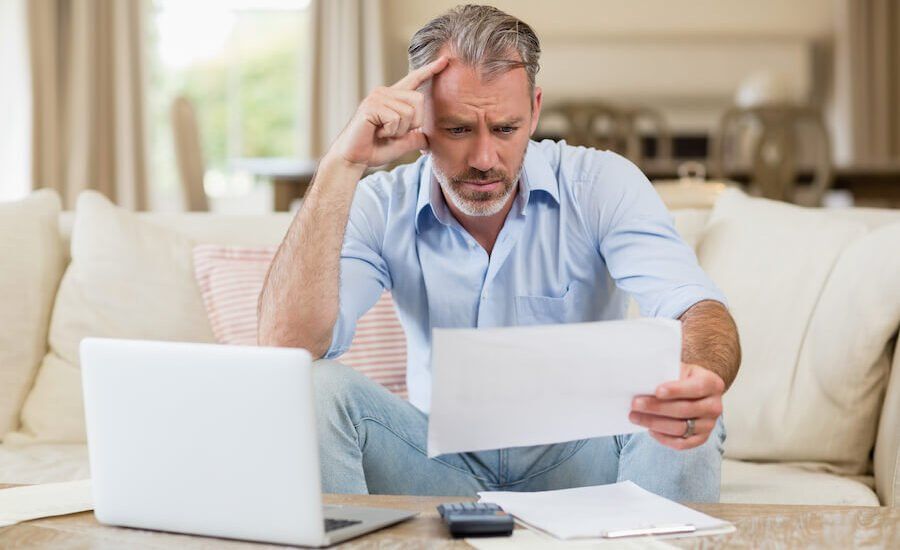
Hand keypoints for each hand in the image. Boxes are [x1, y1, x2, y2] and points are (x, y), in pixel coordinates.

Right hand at [330, 55, 448, 168]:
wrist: (354, 158)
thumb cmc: (376, 149)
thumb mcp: (403, 143)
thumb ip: (417, 136)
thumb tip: (429, 139)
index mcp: (393, 97)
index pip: (414, 80)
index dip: (430, 70)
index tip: (445, 60)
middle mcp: (385, 92)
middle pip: (419, 100)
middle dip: (413, 123)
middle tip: (393, 132)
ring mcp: (377, 97)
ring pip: (408, 112)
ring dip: (400, 130)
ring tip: (383, 133)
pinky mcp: (371, 106)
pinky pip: (395, 118)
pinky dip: (391, 131)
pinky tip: (377, 133)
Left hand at [629, 363, 724, 449]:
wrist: (694, 391)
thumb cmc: (682, 378)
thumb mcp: (678, 369)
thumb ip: (666, 374)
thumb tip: (644, 381)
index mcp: (712, 383)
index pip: (695, 388)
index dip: (676, 390)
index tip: (657, 391)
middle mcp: (714, 406)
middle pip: (685, 410)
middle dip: (657, 407)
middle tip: (635, 404)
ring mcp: (709, 424)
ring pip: (680, 428)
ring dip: (654, 423)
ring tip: (635, 417)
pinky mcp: (702, 438)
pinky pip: (681, 443)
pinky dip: (664, 438)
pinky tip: (650, 430)